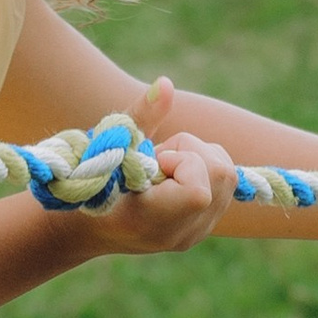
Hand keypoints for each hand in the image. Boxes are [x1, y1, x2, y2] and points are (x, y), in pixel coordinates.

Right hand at [82, 128, 235, 256]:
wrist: (89, 228)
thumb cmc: (91, 180)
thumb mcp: (110, 144)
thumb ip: (141, 114)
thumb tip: (166, 84)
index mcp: (152, 222)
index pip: (198, 190)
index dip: (181, 161)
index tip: (153, 162)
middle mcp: (180, 233)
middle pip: (221, 173)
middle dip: (192, 152)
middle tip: (158, 161)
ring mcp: (196, 233)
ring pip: (228, 175)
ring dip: (199, 159)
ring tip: (165, 170)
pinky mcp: (205, 226)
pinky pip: (225, 185)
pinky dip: (203, 170)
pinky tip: (175, 178)